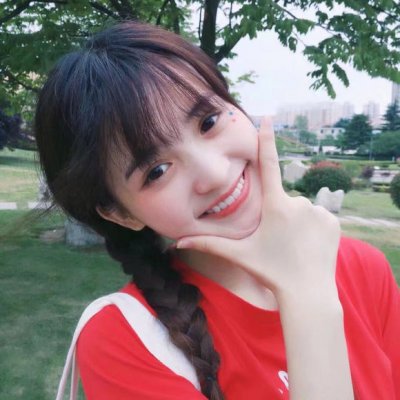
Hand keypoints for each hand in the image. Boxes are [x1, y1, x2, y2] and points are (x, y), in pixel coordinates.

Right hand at [176, 117, 340, 297]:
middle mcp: (298, 202)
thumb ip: (208, 245)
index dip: (266, 139)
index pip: (268, 164)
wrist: (307, 292)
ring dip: (295, 222)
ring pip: (300, 209)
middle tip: (279, 241)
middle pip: (283, 201)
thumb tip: (177, 244)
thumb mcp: (239, 255)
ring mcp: (318, 211)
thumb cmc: (270, 272)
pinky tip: (308, 246)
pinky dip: (311, 227)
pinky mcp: (333, 221)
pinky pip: (317, 216)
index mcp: (274, 206)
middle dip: (279, 215)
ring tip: (293, 246)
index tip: (267, 117)